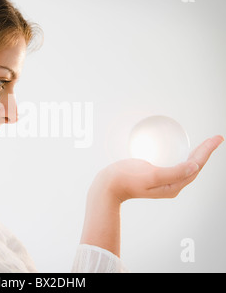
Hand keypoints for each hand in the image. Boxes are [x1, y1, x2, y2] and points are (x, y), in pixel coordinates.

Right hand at [100, 135, 223, 202]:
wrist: (109, 186)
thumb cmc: (126, 179)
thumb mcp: (150, 175)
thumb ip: (173, 172)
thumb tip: (194, 167)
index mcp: (173, 186)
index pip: (196, 166)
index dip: (207, 151)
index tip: (216, 139)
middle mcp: (172, 185)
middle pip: (194, 167)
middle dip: (205, 152)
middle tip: (216, 139)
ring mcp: (164, 182)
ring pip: (187, 167)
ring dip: (197, 154)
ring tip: (205, 145)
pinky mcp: (157, 177)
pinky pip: (177, 166)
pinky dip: (184, 157)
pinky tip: (182, 152)